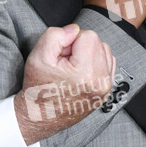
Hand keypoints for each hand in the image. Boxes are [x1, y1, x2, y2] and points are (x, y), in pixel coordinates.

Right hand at [14, 24, 115, 144]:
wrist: (40, 116)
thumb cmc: (38, 89)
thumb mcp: (37, 56)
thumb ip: (55, 35)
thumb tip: (74, 30)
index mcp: (86, 74)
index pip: (88, 36)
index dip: (70, 41)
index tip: (61, 56)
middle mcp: (101, 82)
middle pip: (98, 43)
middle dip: (80, 47)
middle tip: (64, 63)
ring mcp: (106, 88)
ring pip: (104, 52)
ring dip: (88, 54)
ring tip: (72, 69)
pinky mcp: (106, 91)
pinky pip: (107, 64)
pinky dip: (95, 63)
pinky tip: (80, 72)